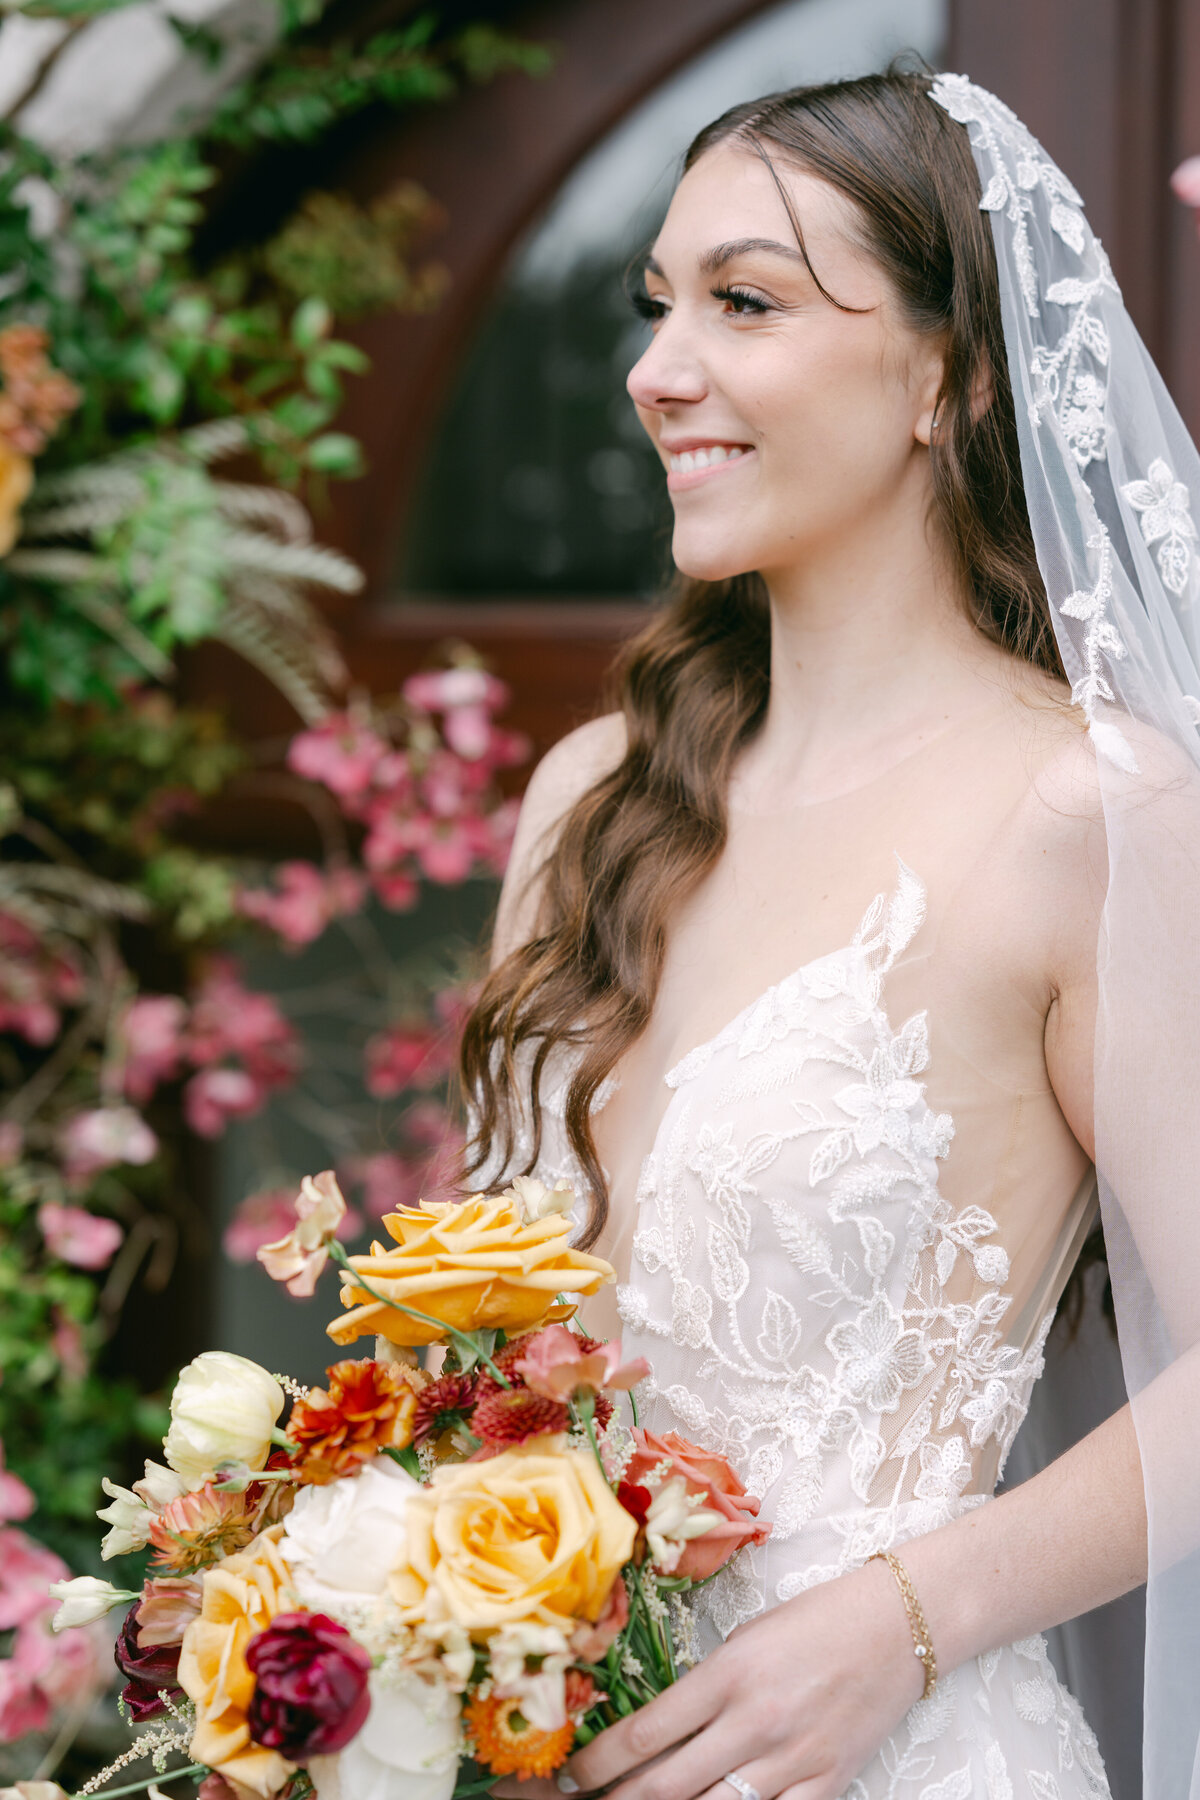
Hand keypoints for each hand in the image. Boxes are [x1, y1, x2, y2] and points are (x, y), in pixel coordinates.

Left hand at [492, 1559, 923, 1799]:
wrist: (898, 1625)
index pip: (645, 1733)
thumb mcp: (747, 1639)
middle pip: (666, 1785)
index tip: (571, 1779)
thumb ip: (704, 1688)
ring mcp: (793, 1759)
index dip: (598, 1764)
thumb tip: (653, 1736)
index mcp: (729, 1673)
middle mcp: (755, 1720)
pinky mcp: (828, 1784)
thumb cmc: (817, 1621)